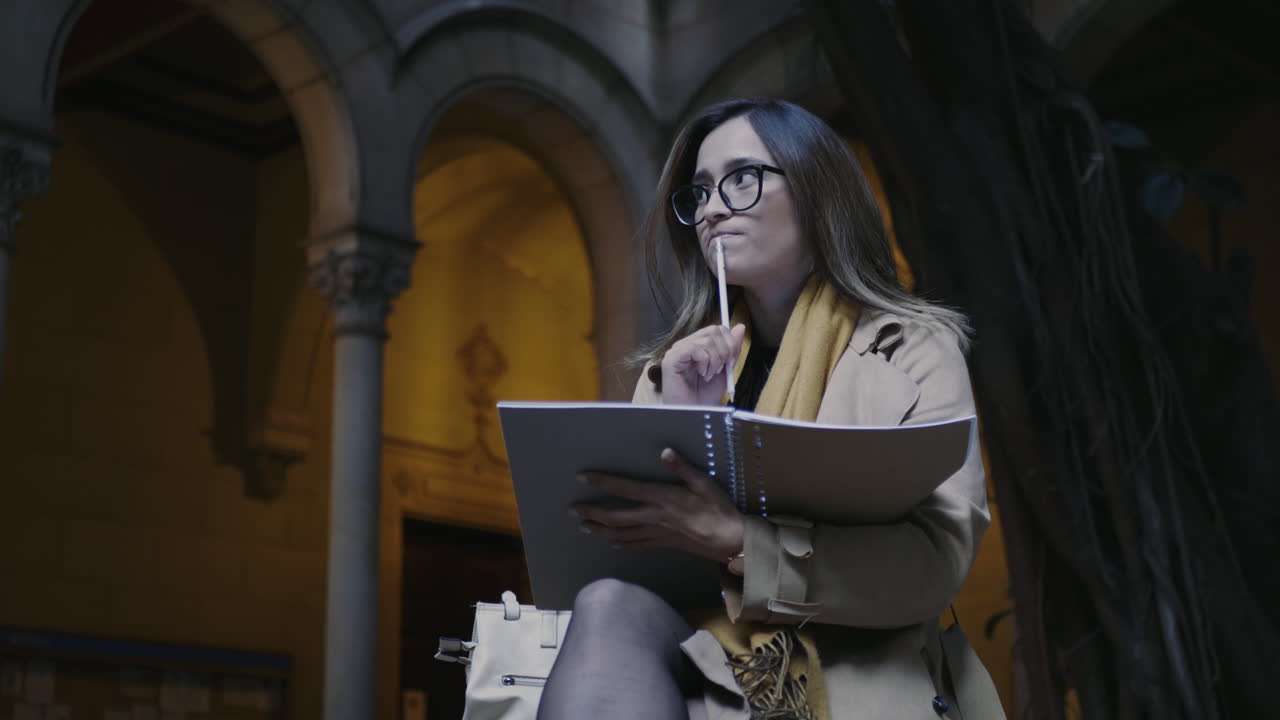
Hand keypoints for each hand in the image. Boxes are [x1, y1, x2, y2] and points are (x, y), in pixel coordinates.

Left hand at [572, 448, 744, 562]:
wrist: (731, 541)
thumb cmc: (719, 508)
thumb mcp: (704, 482)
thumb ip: (682, 468)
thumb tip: (664, 452)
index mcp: (662, 498)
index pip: (625, 489)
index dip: (603, 482)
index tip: (583, 477)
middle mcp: (654, 517)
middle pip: (616, 517)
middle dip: (593, 513)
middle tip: (573, 511)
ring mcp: (658, 533)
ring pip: (622, 533)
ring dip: (601, 530)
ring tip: (584, 527)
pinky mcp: (664, 544)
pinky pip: (638, 545)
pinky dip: (623, 544)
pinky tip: (613, 544)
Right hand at [660, 324, 745, 405]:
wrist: (695, 414)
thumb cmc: (705, 396)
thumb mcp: (725, 370)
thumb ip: (731, 349)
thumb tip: (740, 327)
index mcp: (697, 346)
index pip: (717, 329)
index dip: (730, 343)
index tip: (731, 362)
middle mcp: (686, 345)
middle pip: (713, 330)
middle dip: (725, 351)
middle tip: (721, 369)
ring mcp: (677, 351)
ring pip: (707, 340)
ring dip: (715, 360)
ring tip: (709, 375)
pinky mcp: (671, 359)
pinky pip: (694, 348)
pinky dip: (704, 362)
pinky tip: (702, 374)